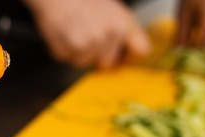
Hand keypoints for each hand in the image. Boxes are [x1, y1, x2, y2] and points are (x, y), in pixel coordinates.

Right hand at [25, 0, 150, 68]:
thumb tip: (129, 51)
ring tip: (73, 32)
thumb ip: (124, 30)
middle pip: (106, 62)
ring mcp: (89, 44)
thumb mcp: (113, 9)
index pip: (140, 51)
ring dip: (77, 52)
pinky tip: (63, 34)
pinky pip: (68, 59)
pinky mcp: (70, 49)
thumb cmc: (82, 0)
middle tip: (86, 37)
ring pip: (84, 62)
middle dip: (96, 55)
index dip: (129, 57)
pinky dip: (63, 50)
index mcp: (124, 23)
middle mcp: (109, 35)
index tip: (121, 57)